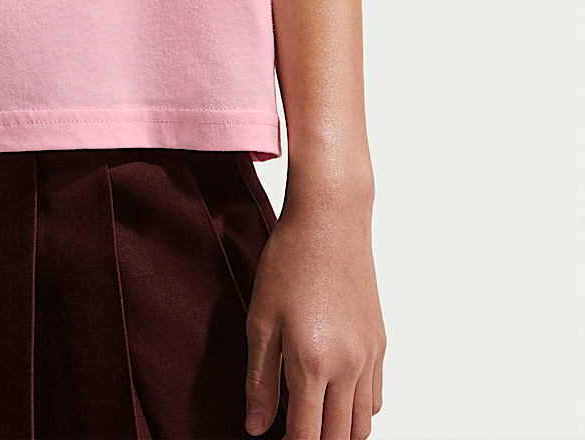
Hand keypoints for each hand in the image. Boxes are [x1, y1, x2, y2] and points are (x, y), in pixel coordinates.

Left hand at [244, 200, 385, 439]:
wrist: (331, 220)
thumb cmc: (290, 261)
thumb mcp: (260, 319)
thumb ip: (260, 379)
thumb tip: (256, 426)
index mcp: (312, 364)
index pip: (306, 437)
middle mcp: (348, 368)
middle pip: (339, 437)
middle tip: (292, 431)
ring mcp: (369, 357)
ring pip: (362, 424)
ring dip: (339, 431)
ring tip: (312, 419)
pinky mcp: (381, 343)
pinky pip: (376, 398)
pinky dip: (358, 410)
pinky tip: (335, 397)